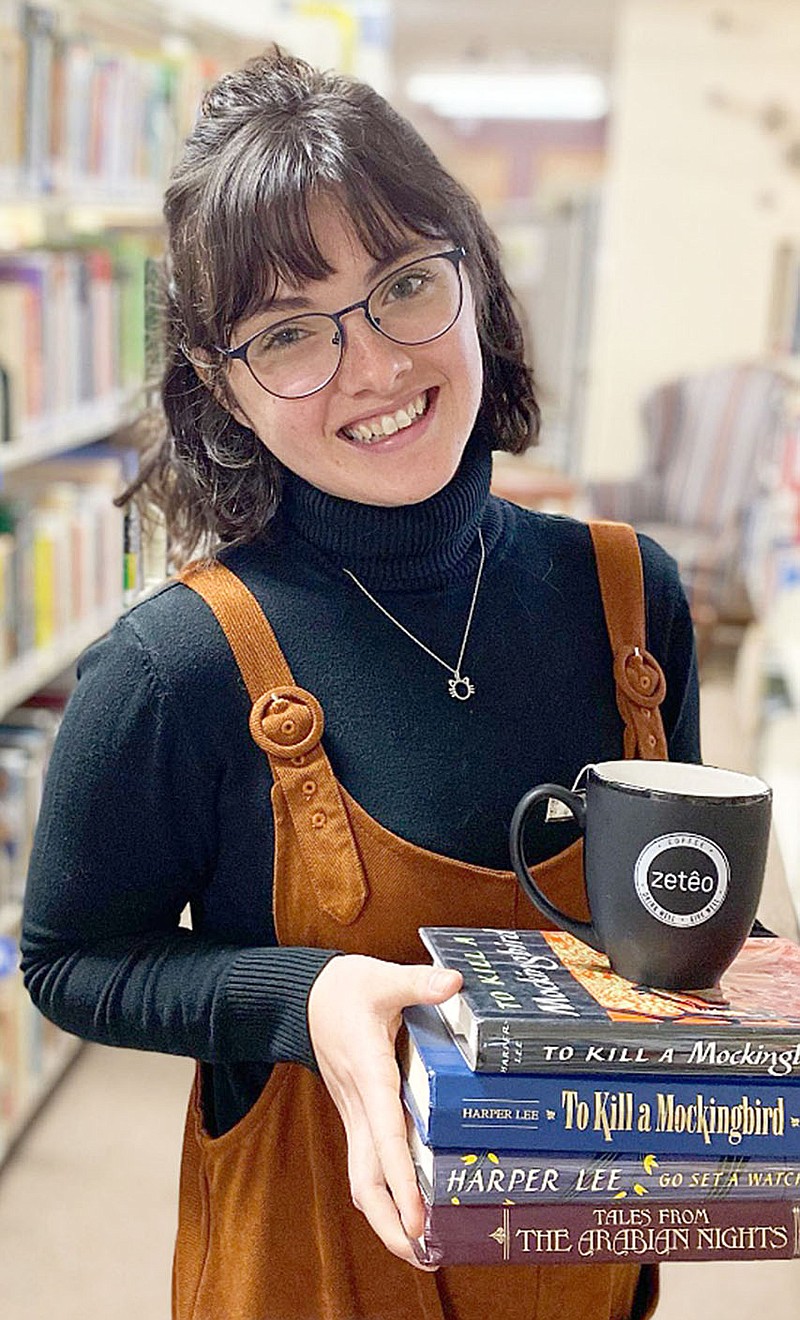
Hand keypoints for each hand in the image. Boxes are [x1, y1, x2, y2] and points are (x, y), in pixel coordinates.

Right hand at [307, 954, 461, 1269]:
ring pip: (363, 1178)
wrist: (303, 997)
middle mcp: (359, 1105)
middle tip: (423, 1255)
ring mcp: (355, 1115)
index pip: (387, 1136)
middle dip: (390, 1222)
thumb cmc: (344, 989)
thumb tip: (454, 983)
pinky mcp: (357, 1116)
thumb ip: (417, 982)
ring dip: (386, 1217)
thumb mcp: (381, 978)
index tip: (418, 1219)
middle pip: (367, 1178)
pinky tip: (408, 1212)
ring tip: (420, 1250)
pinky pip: (367, 1164)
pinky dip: (385, 1194)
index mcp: (370, 1074)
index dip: (402, 1179)